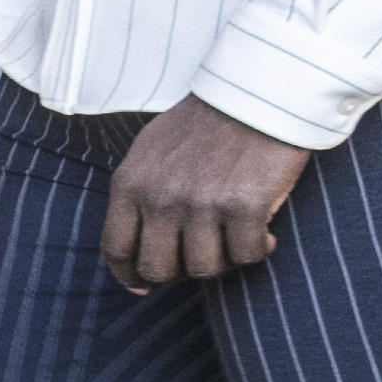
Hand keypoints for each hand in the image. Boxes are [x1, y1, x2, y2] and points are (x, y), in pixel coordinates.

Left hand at [101, 102, 315, 295]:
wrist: (255, 95)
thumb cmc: (204, 123)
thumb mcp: (150, 151)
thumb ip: (138, 193)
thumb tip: (131, 244)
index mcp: (130, 184)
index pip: (116, 249)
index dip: (128, 275)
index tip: (142, 286)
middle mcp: (160, 198)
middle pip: (158, 268)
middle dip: (180, 271)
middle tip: (202, 255)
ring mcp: (201, 204)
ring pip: (204, 268)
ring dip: (223, 261)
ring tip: (234, 239)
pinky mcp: (244, 206)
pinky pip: (247, 254)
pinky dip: (258, 250)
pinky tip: (265, 233)